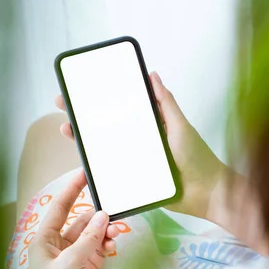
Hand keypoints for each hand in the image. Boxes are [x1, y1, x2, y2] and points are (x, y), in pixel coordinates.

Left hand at [29, 171, 119, 268]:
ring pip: (96, 232)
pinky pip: (102, 245)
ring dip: (107, 229)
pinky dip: (110, 242)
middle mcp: (62, 242)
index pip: (60, 207)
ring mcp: (78, 253)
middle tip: (114, 209)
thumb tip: (103, 214)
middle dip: (98, 215)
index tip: (84, 173)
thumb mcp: (70, 262)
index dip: (72, 189)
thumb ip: (88, 237)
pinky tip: (114, 243)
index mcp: (46, 239)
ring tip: (116, 232)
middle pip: (83, 219)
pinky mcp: (91, 263)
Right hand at [55, 71, 225, 220]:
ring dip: (85, 140)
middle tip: (62, 106)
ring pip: (106, 149)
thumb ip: (166, 103)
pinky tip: (81, 161)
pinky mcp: (134, 181)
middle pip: (108, 128)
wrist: (205, 194)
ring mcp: (136, 162)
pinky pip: (112, 172)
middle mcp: (142, 142)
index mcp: (152, 126)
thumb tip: (152, 74)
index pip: (123, 109)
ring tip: (67, 129)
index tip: (82, 89)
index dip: (103, 100)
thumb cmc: (197, 157)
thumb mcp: (180, 126)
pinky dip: (96, 168)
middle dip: (85, 118)